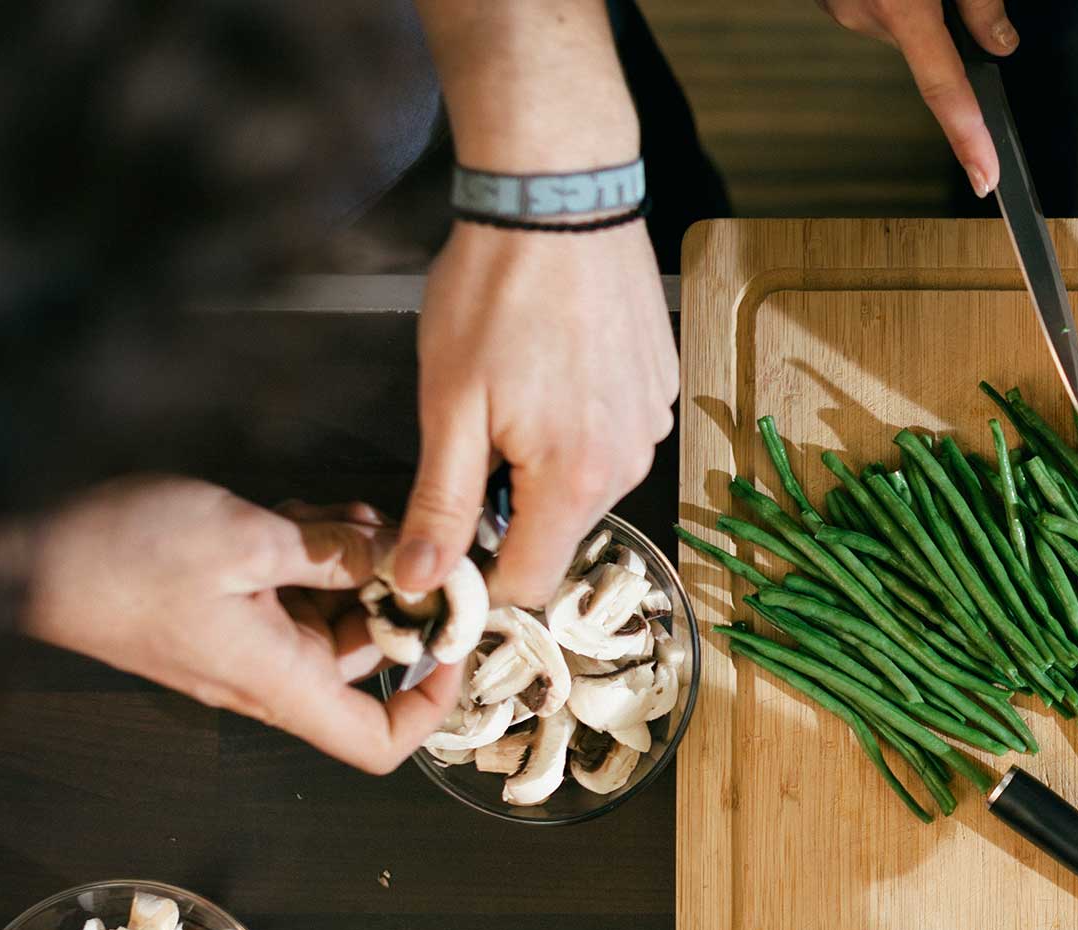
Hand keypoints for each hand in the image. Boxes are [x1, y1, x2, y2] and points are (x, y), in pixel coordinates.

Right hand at [13, 477, 461, 771]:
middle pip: (366, 657)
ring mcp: (244, 638)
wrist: (20, 547)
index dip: (429, 708)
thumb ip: (332, 554)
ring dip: (353, 563)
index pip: (376, 742)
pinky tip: (308, 512)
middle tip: (410, 539)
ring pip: (332, 610)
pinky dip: (311, 552)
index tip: (455, 647)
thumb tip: (396, 562)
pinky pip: (290, 589)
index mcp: (279, 680)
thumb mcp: (244, 540)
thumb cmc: (122, 556)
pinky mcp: (222, 605)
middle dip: (396, 598)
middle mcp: (268, 671)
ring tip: (351, 514)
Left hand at [405, 221, 675, 607]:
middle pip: (558, 532)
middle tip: (468, 441)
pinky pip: (613, 438)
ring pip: (585, 485)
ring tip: (512, 392)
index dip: (478, 580)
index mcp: (573, 479)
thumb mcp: (449, 404)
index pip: (529, 584)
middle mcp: (628, 463)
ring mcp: (651, 424)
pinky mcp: (658, 389)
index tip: (441, 547)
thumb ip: (440, 504)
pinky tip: (551, 368)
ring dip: (543, 465)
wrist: (560, 199)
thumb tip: (418, 582)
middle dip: (509, 512)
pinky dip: (577, 425)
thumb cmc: (496, 292)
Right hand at [820, 0, 1016, 193]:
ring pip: (897, 30)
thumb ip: (981, 2)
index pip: (944, 92)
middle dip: (940, 31)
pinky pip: (872, 11)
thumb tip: (1000, 42)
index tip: (984, 176)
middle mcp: (864, 14)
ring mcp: (839, 8)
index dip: (967, 141)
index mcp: (899, 5)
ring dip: (912, 8)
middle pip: (922, 53)